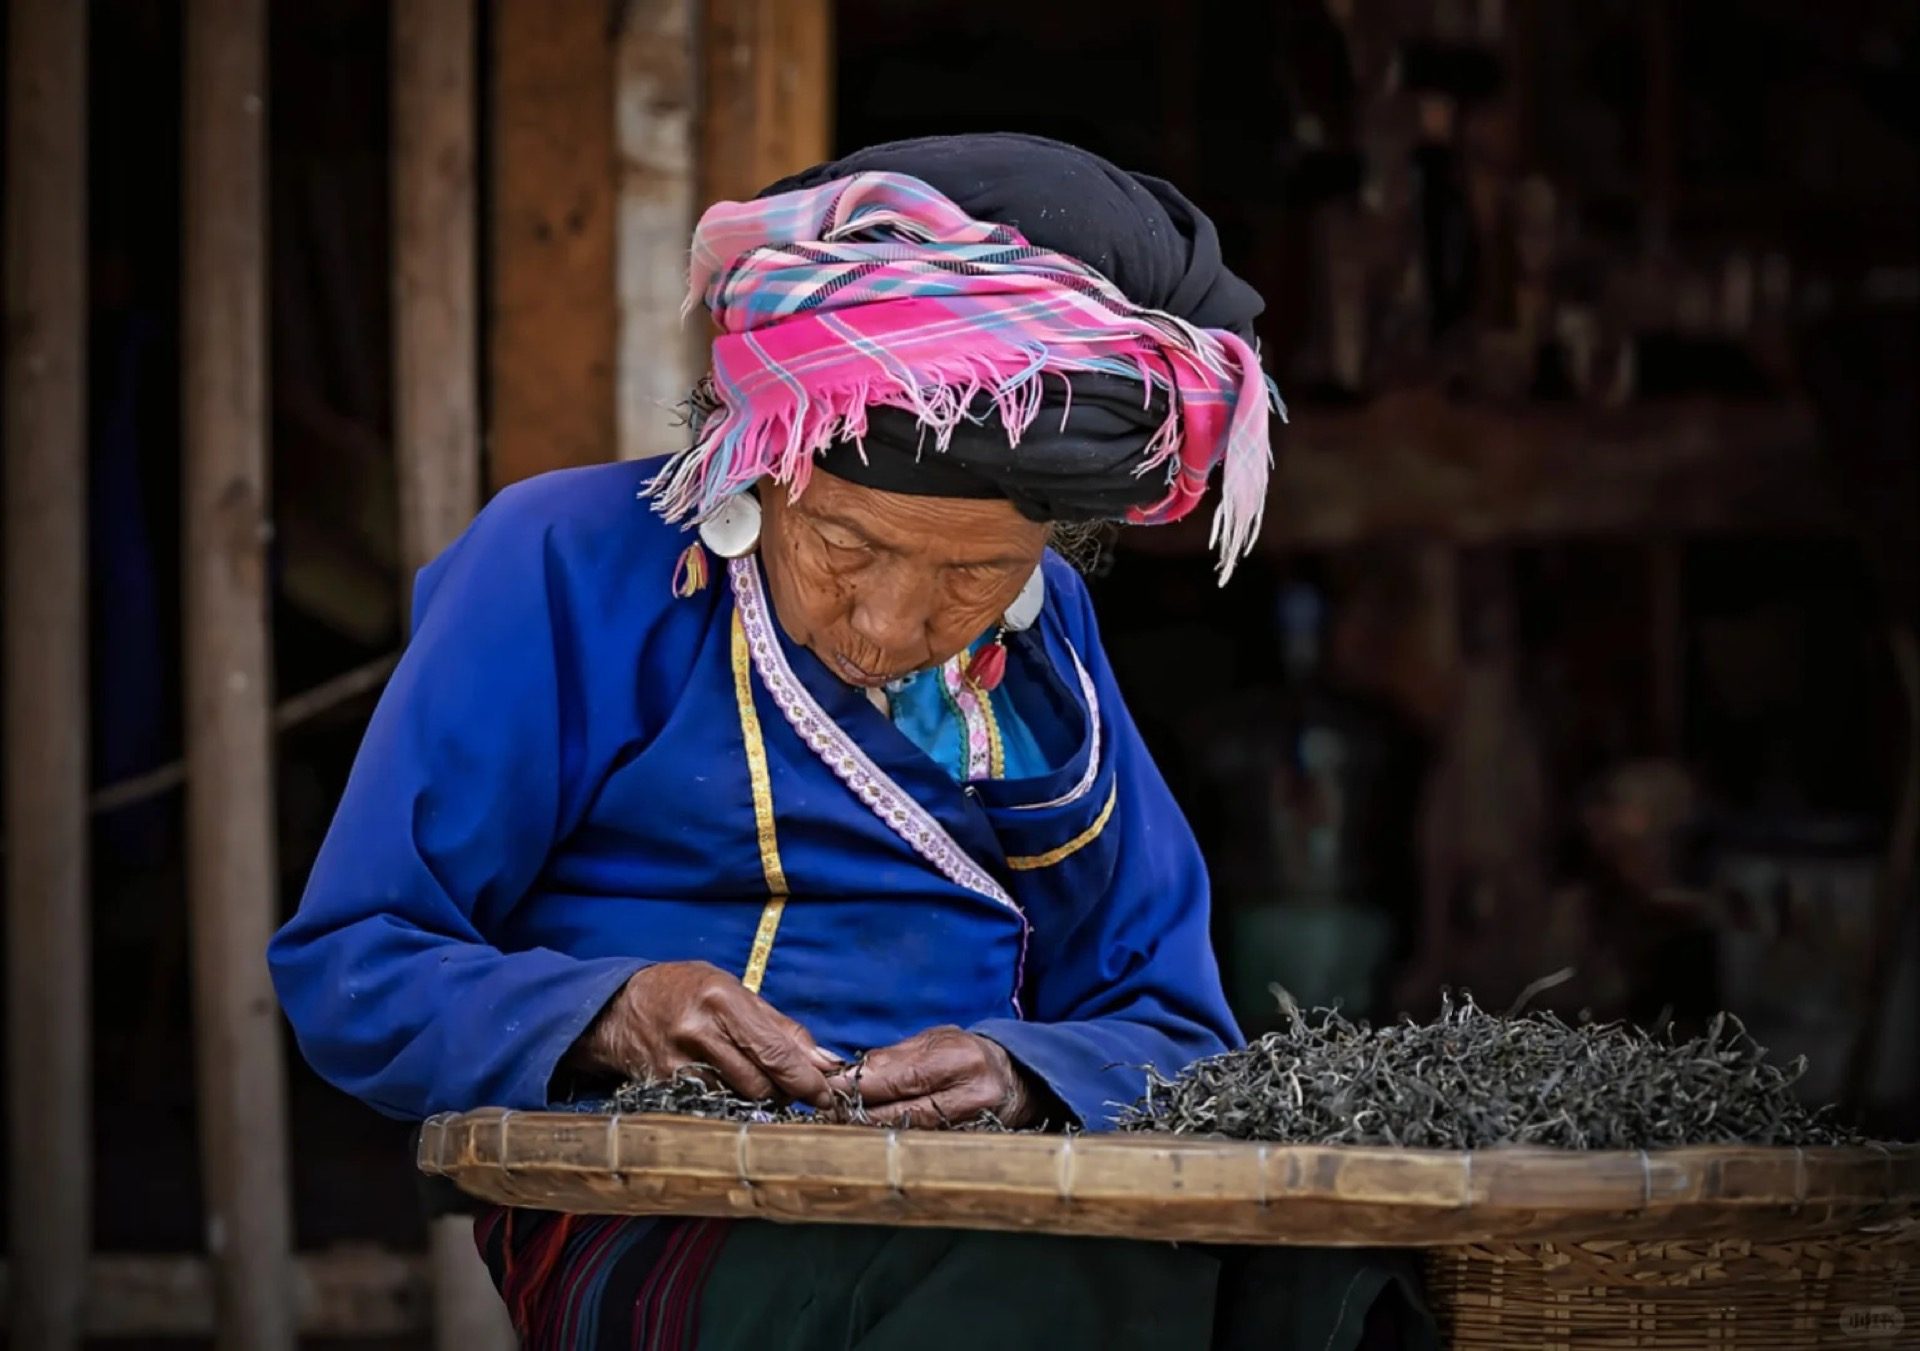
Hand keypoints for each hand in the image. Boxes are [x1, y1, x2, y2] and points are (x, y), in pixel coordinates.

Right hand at [569, 961, 838, 1106]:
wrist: (616, 1007)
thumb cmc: (684, 991)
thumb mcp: (734, 991)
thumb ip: (780, 1028)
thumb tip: (823, 1060)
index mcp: (721, 1000)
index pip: (774, 1052)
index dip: (806, 1080)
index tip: (826, 1096)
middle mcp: (698, 1033)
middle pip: (758, 1084)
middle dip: (783, 1091)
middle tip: (792, 1088)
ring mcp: (677, 1064)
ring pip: (736, 1100)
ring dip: (756, 1099)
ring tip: (756, 1082)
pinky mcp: (663, 1088)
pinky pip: (711, 1105)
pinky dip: (728, 1103)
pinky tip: (726, 1088)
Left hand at [831, 1026, 1037, 1128]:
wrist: (1020, 1082)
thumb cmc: (971, 1056)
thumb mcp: (938, 1040)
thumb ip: (897, 1057)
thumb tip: (854, 1073)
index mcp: (962, 1060)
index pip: (903, 1078)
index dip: (863, 1085)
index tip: (831, 1088)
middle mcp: (971, 1096)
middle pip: (903, 1113)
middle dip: (861, 1112)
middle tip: (829, 1111)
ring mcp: (972, 1127)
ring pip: (909, 1134)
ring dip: (872, 1130)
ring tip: (844, 1124)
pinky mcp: (967, 1149)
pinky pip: (921, 1146)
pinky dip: (894, 1141)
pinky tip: (872, 1138)